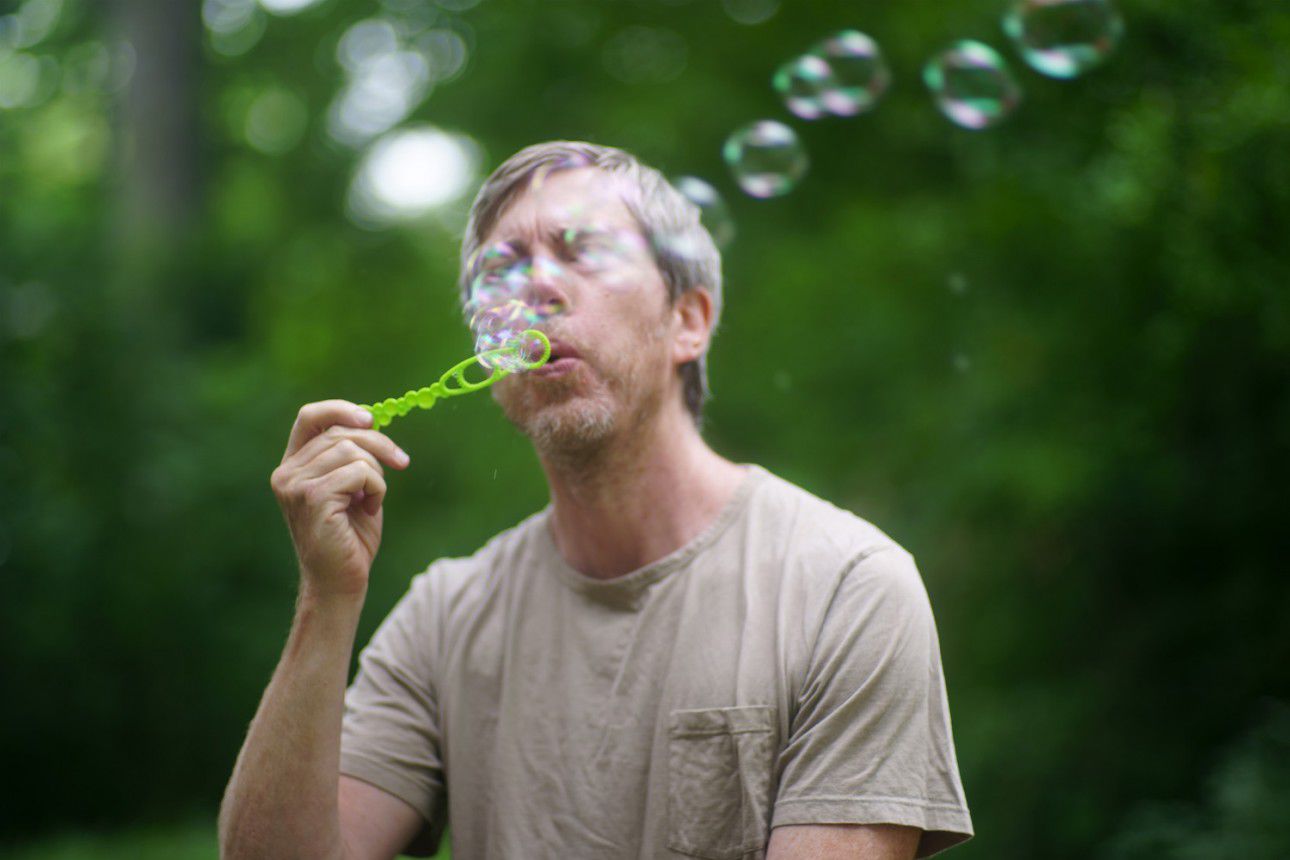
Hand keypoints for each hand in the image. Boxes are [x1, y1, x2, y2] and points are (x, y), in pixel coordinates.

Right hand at [270, 400, 410, 598]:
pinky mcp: (313, 498)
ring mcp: (296, 486)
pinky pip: (359, 472)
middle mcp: (287, 473)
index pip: (309, 417)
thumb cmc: (350, 537)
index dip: (342, 409)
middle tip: (401, 462)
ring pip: (353, 450)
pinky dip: (377, 488)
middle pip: (341, 432)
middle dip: (380, 444)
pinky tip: (370, 509)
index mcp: (293, 466)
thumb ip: (353, 455)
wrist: (341, 581)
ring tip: (374, 499)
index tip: (371, 420)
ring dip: (377, 473)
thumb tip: (371, 421)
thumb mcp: (352, 487)